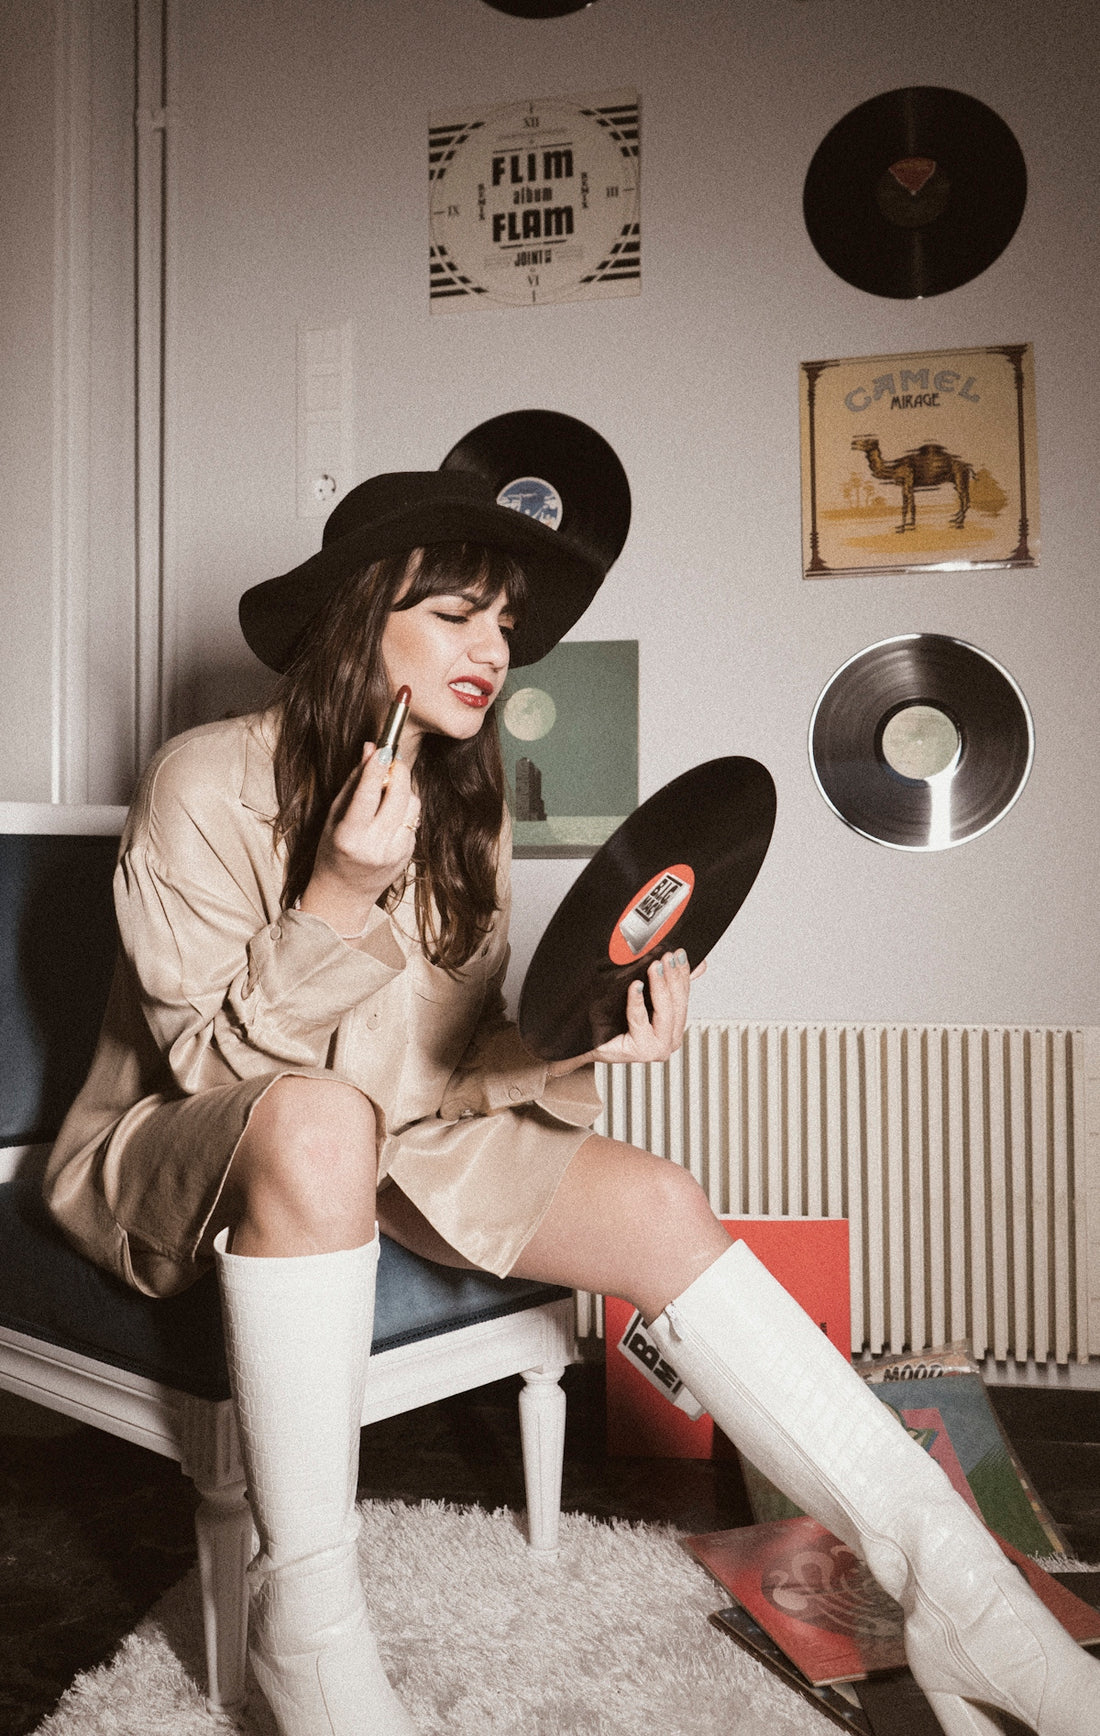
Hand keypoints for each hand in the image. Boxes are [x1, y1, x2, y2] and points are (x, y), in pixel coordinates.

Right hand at [298, 745, 420, 936]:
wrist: (345, 894)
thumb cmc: (332, 851)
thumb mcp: (333, 817)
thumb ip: (354, 783)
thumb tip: (370, 749)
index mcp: (350, 838)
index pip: (367, 796)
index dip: (376, 769)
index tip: (383, 748)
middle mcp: (376, 847)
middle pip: (399, 796)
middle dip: (396, 772)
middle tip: (388, 761)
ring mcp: (397, 852)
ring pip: (412, 804)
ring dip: (401, 790)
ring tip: (384, 794)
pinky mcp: (410, 853)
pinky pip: (414, 818)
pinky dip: (403, 808)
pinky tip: (388, 815)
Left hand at [546, 949, 706, 1075]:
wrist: (588, 1041)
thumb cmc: (612, 1021)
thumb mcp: (644, 996)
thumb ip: (669, 983)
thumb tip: (699, 966)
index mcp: (674, 1028)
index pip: (684, 996)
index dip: (683, 974)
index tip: (679, 954)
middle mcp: (669, 1040)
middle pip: (677, 1004)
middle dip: (672, 978)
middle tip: (667, 957)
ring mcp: (657, 1048)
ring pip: (665, 1013)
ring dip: (660, 987)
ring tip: (655, 967)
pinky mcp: (641, 1051)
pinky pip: (640, 1021)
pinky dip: (638, 1001)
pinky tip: (635, 987)